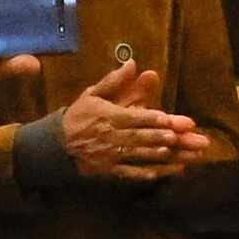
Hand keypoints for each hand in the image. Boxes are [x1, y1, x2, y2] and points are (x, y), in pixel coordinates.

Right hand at [56, 62, 211, 183]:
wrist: (58, 143)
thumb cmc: (79, 115)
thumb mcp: (93, 93)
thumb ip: (114, 80)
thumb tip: (132, 63)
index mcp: (108, 116)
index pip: (133, 117)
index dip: (151, 118)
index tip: (168, 119)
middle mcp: (111, 135)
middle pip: (139, 137)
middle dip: (161, 137)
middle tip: (180, 137)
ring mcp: (111, 154)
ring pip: (138, 155)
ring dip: (158, 155)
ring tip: (178, 155)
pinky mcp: (110, 169)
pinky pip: (128, 173)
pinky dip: (143, 174)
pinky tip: (159, 174)